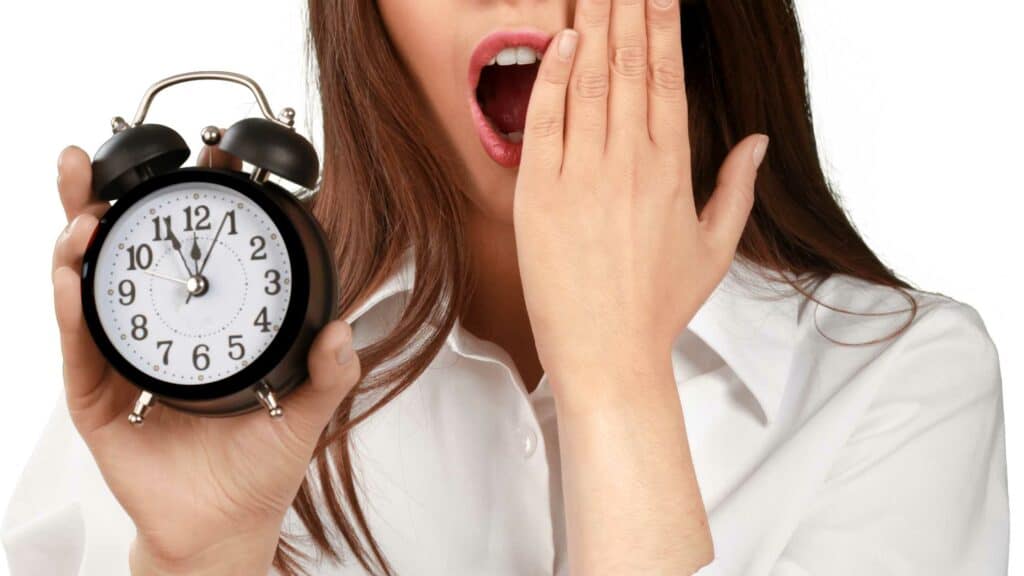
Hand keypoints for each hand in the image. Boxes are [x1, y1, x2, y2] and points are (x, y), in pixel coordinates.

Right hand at [51, 143, 358, 572]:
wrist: (224, 523)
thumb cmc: (260, 463)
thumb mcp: (305, 409)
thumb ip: (330, 371)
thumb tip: (344, 330)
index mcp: (203, 321)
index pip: (190, 249)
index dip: (187, 202)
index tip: (200, 154)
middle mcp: (156, 329)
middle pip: (123, 252)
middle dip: (100, 200)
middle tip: (92, 160)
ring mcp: (120, 358)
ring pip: (87, 286)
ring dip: (77, 243)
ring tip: (85, 216)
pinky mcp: (96, 395)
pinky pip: (78, 344)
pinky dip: (71, 307)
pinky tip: (72, 278)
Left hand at [514, 0, 768, 390]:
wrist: (607, 355)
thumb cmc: (659, 307)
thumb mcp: (714, 248)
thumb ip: (736, 188)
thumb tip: (757, 141)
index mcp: (672, 170)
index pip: (667, 76)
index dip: (662, 24)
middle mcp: (628, 163)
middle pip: (627, 65)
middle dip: (626, 8)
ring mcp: (580, 176)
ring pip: (587, 81)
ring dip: (590, 25)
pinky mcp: (538, 195)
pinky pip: (544, 120)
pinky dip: (551, 76)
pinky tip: (559, 38)